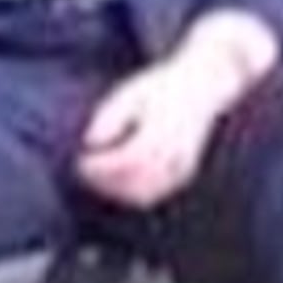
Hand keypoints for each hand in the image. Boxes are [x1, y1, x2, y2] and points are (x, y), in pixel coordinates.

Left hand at [74, 42, 251, 209]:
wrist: (200, 88)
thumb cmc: (159, 89)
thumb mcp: (130, 93)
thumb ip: (110, 115)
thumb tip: (89, 141)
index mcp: (161, 130)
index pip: (127, 159)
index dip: (102, 165)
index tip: (82, 160)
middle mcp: (174, 151)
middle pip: (135, 180)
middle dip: (106, 181)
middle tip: (85, 171)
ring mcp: (181, 165)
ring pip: (146, 192)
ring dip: (117, 191)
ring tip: (97, 178)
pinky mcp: (184, 173)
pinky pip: (156, 192)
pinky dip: (134, 194)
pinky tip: (117, 184)